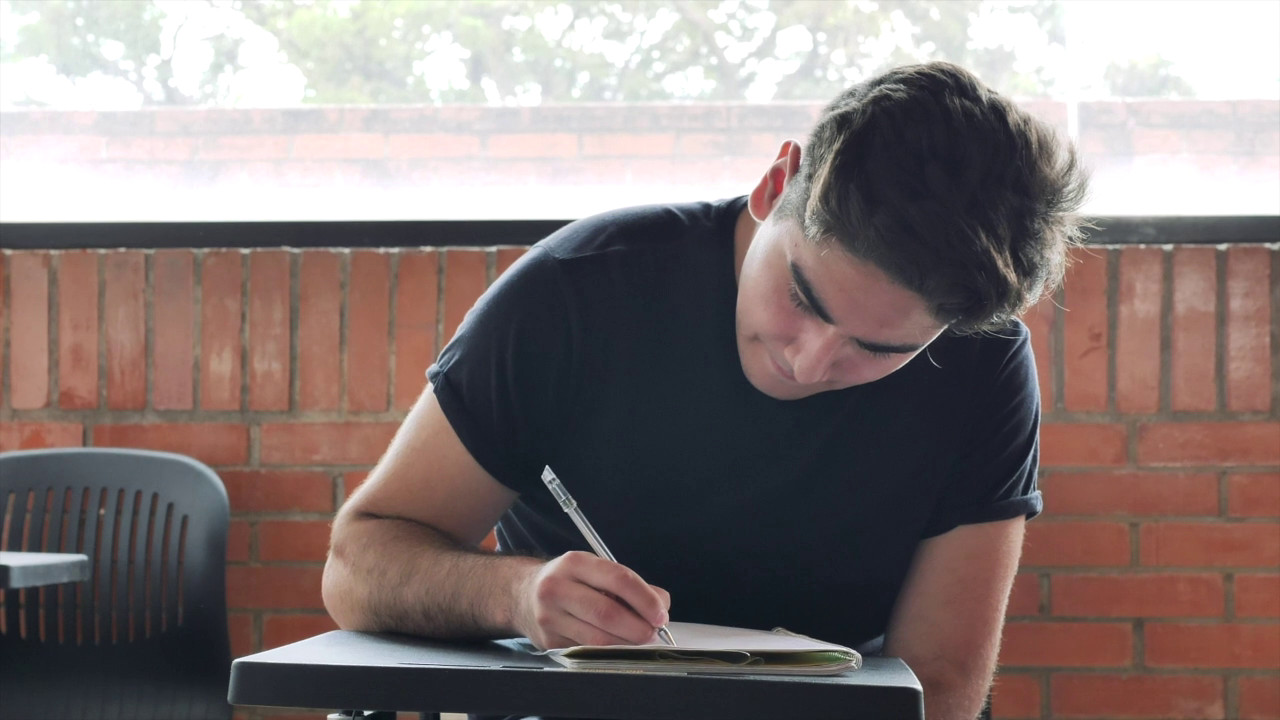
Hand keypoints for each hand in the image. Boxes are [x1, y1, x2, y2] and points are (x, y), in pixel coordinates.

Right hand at [514, 551, 670, 649]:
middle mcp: (557, 587)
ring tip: (640, 640)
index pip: (618, 579)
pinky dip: (609, 651)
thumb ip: (628, 584)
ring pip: (598, 638)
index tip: (661, 613)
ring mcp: (550, 617)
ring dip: (627, 644)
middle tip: (653, 632)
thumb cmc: (568, 581)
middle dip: (638, 627)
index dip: (644, 599)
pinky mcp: (548, 641)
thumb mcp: (594, 571)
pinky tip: (617, 646)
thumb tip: (660, 604)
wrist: (521, 595)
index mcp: (574, 563)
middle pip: (607, 613)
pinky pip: (587, 650)